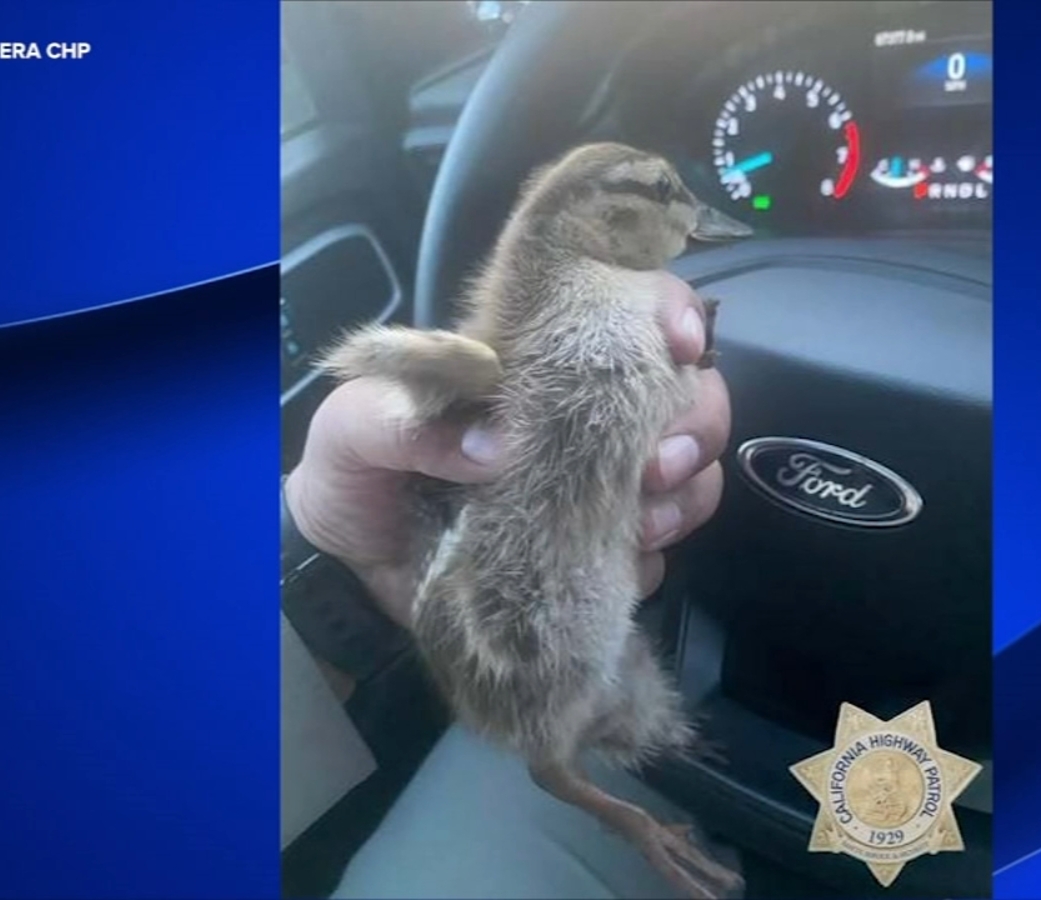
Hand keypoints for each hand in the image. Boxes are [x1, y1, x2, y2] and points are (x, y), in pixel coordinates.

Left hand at [285, 272, 730, 627]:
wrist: (349, 585)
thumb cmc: (353, 483)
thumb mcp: (352, 432)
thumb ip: (402, 420)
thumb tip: (494, 446)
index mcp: (532, 364)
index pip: (626, 308)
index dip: (671, 311)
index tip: (682, 343)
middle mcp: (581, 414)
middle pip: (689, 390)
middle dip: (692, 421)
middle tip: (654, 464)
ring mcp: (599, 482)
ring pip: (691, 470)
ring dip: (682, 493)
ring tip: (640, 520)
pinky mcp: (601, 548)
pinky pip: (663, 549)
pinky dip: (652, 555)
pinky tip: (616, 560)